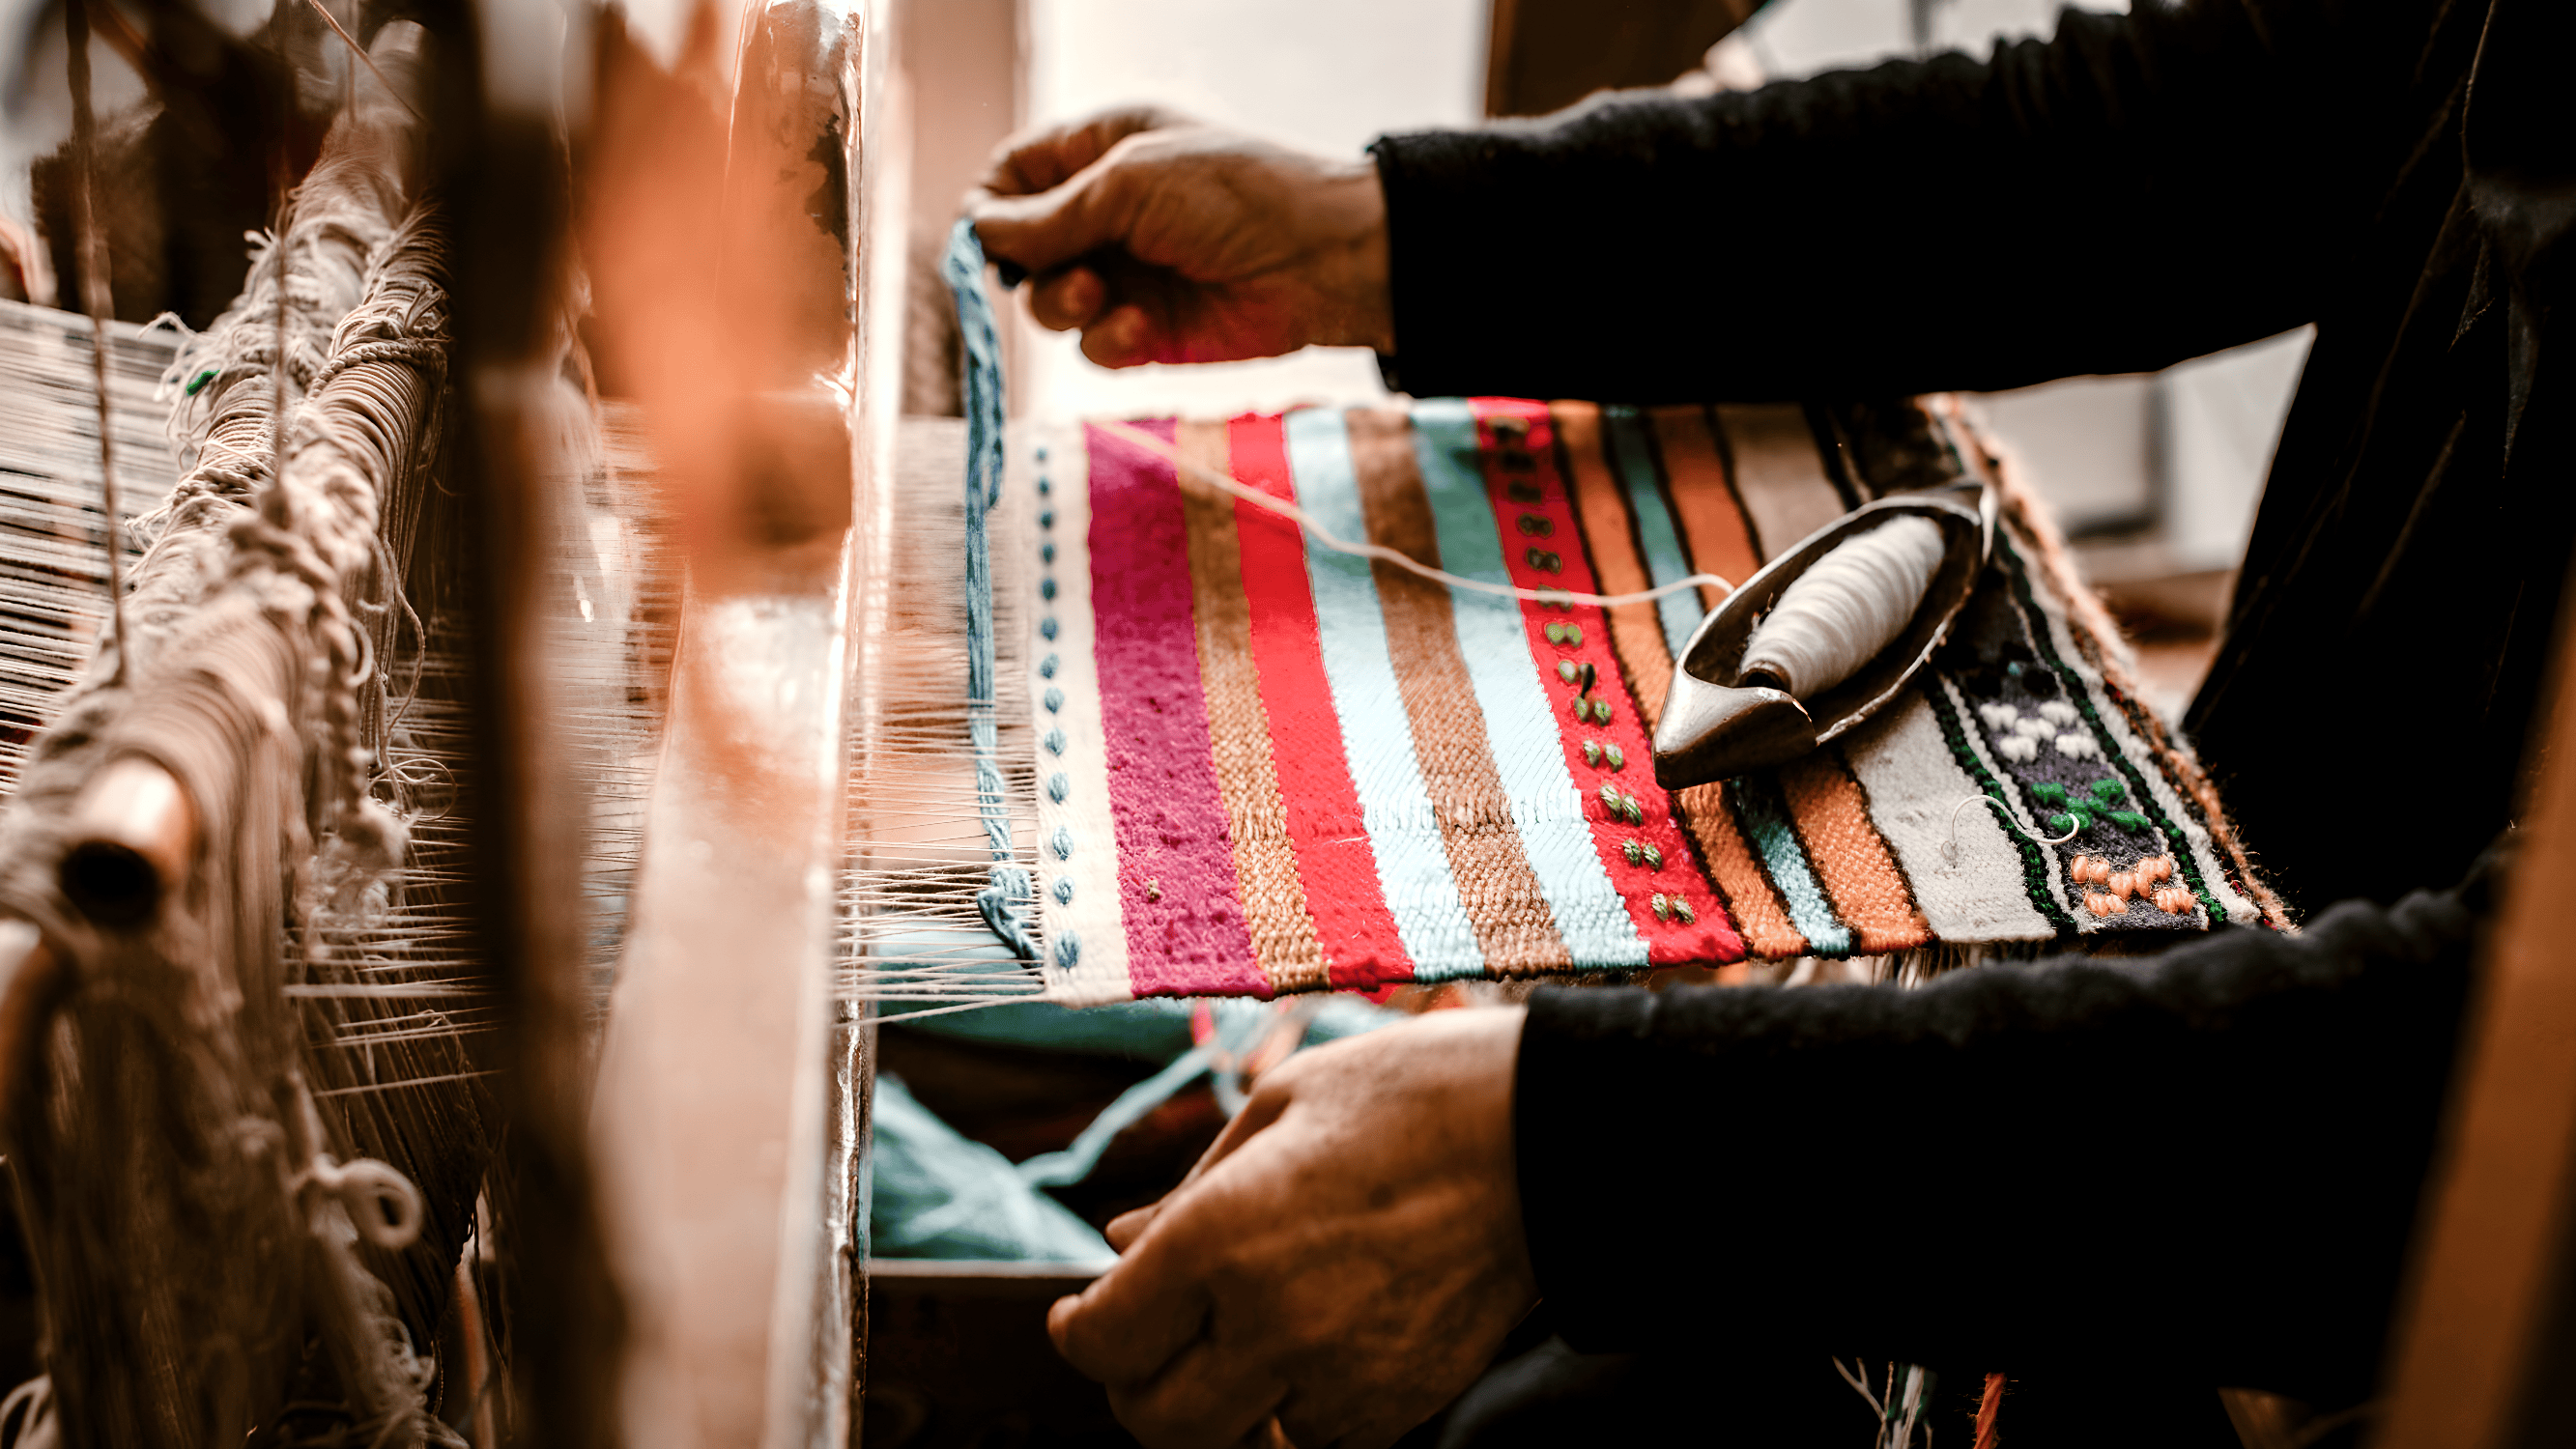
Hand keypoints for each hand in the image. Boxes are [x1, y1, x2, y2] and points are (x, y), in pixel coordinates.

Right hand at [967, 107, 1394, 367]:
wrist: (1323, 262)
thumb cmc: (1235, 193)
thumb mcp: (1129, 183)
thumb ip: (1047, 214)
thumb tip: (976, 232)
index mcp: (1101, 149)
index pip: (1012, 176)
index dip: (991, 208)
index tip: (987, 238)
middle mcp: (1106, 211)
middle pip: (1020, 247)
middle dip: (1027, 264)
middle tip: (1060, 269)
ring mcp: (1125, 274)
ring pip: (1048, 302)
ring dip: (1061, 303)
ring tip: (1098, 296)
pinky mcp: (1147, 331)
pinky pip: (1091, 346)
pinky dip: (1105, 340)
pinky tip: (1141, 330)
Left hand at [1046, 1007, 1535, 1448]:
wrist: (1550, 1138)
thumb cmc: (1410, 1097)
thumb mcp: (1279, 1110)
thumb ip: (1188, 1194)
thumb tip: (1118, 1248)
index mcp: (1224, 1236)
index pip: (1105, 1342)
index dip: (1077, 1331)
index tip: (1080, 1313)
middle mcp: (1273, 1322)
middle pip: (1155, 1421)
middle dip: (1135, 1386)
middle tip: (1144, 1340)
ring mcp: (1342, 1375)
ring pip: (1235, 1444)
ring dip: (1215, 1408)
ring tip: (1227, 1348)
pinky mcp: (1401, 1403)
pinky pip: (1315, 1443)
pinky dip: (1290, 1414)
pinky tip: (1302, 1353)